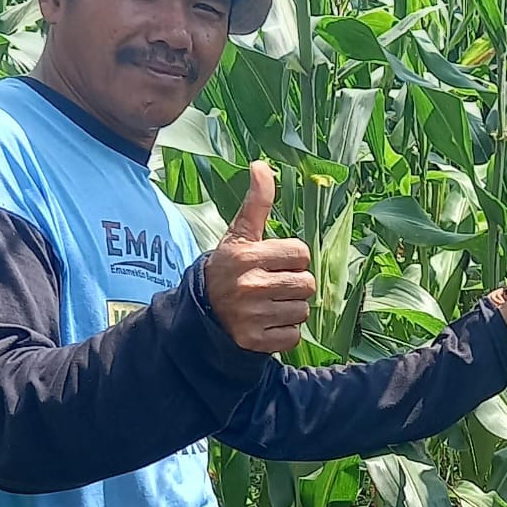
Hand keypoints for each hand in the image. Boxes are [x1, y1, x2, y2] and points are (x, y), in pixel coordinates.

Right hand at [204, 162, 315, 353]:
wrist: (200, 313)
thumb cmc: (227, 269)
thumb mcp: (239, 235)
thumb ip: (256, 203)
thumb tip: (261, 165)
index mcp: (247, 256)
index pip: (301, 253)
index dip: (292, 257)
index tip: (275, 262)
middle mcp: (250, 286)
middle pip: (306, 283)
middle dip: (294, 283)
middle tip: (273, 284)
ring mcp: (252, 315)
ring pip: (302, 310)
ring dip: (290, 308)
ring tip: (269, 304)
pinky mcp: (255, 341)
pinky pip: (293, 335)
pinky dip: (284, 332)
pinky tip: (266, 323)